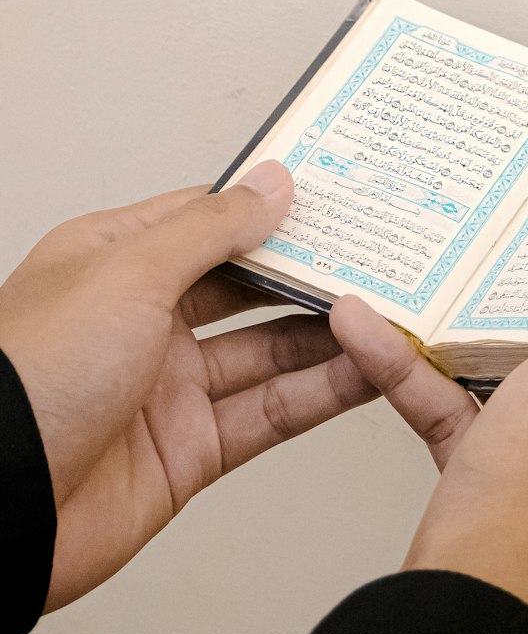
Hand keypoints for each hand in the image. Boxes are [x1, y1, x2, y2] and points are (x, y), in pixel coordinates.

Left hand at [0, 161, 376, 609]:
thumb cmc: (29, 376)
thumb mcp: (129, 274)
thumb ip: (212, 229)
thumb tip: (271, 184)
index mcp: (115, 261)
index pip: (207, 218)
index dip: (268, 207)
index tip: (329, 197)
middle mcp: (142, 319)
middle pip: (246, 285)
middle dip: (308, 270)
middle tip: (374, 253)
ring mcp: (167, 386)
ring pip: (268, 350)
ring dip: (327, 333)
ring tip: (386, 309)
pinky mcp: (189, 449)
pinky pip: (269, 411)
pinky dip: (321, 392)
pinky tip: (365, 371)